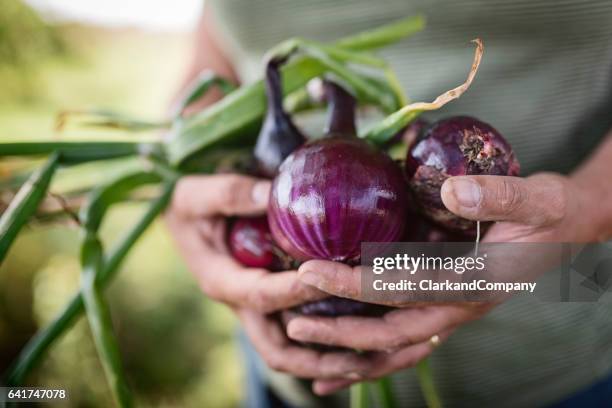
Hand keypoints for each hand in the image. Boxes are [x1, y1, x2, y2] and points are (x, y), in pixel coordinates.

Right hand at [166, 174, 384, 385]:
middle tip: (360, 351)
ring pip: (293, 350)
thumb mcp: (194, 195)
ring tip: (371, 361)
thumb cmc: (190, 206)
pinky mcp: (273, 303)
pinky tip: (364, 340)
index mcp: (221, 281)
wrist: (187, 220)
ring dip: (328, 362)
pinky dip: (329, 341)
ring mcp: (259, 309)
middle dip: (316, 358)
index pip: (261, 295)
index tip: (327, 278)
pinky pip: (301, 332)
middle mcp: (242, 304)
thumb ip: (229, 193)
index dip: (294, 291)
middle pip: (278, 349)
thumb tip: (270, 194)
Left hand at [287, 172, 594, 393]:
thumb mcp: (537, 198)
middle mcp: (460, 307)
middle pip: (393, 333)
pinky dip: (372, 352)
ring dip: (353, 354)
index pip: (403, 290)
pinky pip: (406, 338)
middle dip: (341, 333)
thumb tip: (452, 190)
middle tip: (291, 323)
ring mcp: (452, 311)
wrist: (569, 228)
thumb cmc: (552, 212)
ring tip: (307, 355)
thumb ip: (499, 196)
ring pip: (398, 347)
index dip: (354, 285)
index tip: (308, 273)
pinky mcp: (445, 305)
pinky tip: (340, 359)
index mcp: (475, 284)